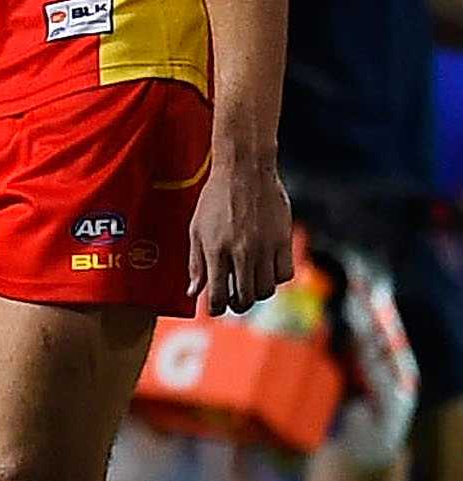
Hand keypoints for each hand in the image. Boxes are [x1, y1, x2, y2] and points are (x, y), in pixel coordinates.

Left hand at [190, 146, 296, 315]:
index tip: (215, 310)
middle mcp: (242, 252)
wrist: (245, 171)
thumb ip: (196, 263)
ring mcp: (265, 247)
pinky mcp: (283, 240)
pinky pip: (285, 274)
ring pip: (266, 289)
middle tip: (233, 301)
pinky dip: (276, 279)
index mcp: (216, 250)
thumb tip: (193, 292)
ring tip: (248, 285)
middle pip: (245, 297)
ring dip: (256, 294)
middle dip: (236, 305)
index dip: (216, 309)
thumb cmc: (215, 198)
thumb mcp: (196, 229)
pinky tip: (265, 271)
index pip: (218, 295)